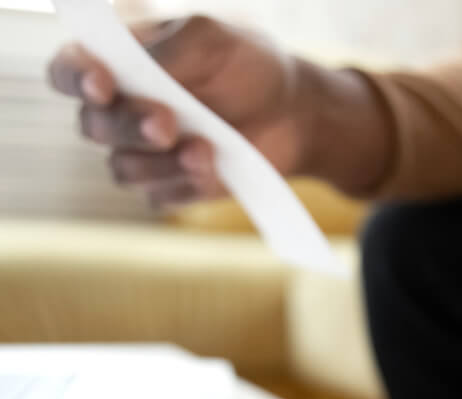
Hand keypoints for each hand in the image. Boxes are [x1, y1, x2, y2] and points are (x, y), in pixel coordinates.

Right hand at [48, 16, 391, 206]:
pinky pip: (160, 198)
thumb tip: (138, 70)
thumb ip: (172, 49)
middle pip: (93, 128)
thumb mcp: (214, 39)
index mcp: (120, 64)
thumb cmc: (248, 65)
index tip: (102, 85)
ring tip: (206, 150)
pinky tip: (215, 171)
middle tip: (167, 124)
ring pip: (123, 170)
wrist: (293, 113)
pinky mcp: (174, 188)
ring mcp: (147, 155)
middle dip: (128, 126)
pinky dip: (186, 186)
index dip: (75, 79)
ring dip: (161, 163)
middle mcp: (124, 111)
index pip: (70, 72)